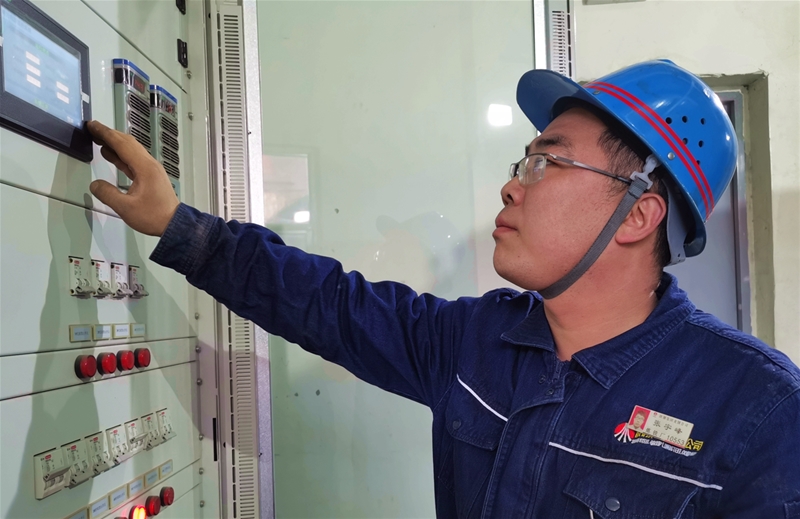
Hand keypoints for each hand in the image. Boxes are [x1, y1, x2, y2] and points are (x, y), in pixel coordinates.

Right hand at [87, 120, 179, 235]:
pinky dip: (121, 155)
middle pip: (127, 143)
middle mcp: (149, 165)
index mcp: (145, 168)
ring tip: (99, 139)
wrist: (174, 224)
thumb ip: (107, 194)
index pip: (122, 144)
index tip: (93, 126)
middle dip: (109, 134)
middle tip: (93, 129)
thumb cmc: (155, 216)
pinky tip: (111, 155)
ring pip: (131, 150)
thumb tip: (95, 185)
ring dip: (115, 143)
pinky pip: (133, 160)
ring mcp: (151, 170)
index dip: (106, 133)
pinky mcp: (150, 176)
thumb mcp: (126, 208)